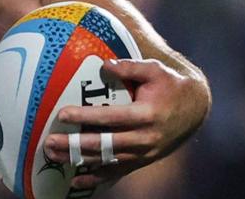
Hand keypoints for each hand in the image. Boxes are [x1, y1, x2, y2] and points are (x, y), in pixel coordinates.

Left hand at [43, 58, 210, 188]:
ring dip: (79, 160)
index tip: (62, 114)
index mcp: (146, 115)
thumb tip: (104, 65)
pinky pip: (116, 172)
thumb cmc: (170, 85)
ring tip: (53, 156)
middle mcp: (144, 138)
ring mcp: (143, 153)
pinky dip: (96, 177)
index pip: (111, 117)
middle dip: (74, 144)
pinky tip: (76, 180)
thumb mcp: (154, 70)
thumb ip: (129, 67)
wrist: (195, 109)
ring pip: (107, 160)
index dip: (86, 117)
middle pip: (104, 144)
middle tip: (49, 142)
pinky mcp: (142, 161)